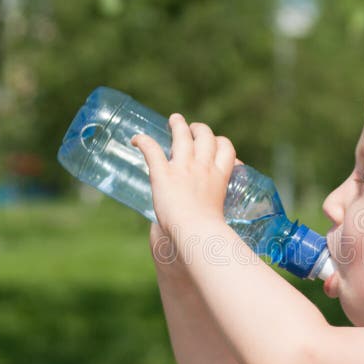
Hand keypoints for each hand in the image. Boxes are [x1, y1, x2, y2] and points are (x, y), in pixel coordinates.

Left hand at [131, 114, 235, 234]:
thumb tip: (216, 243)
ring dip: (178, 125)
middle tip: (193, 129)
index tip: (217, 146)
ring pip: (182, 136)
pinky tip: (136, 139)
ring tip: (174, 120)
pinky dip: (143, 141)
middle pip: (206, 137)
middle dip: (201, 129)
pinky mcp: (163, 174)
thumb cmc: (210, 234)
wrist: (195, 233)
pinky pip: (152, 150)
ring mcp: (183, 167)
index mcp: (219, 176)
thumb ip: (217, 220)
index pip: (227, 149)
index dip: (222, 144)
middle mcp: (203, 167)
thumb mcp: (222, 220)